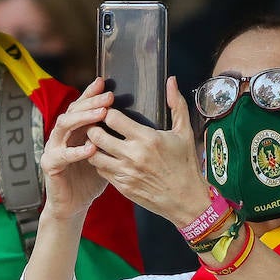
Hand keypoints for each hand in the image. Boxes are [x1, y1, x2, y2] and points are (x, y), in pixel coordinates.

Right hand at [41, 79, 113, 221]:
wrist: (74, 203)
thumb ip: (111, 137)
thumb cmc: (91, 178)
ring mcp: (53, 148)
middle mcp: (61, 135)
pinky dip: (76, 151)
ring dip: (83, 119)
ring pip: (63, 126)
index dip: (91, 94)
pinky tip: (91, 148)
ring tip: (101, 115)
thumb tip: (134, 121)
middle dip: (91, 102)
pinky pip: (62, 155)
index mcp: (74, 130)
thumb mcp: (105, 153)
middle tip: (109, 97)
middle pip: (72, 110)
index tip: (105, 83)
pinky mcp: (50, 165)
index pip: (81, 106)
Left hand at [86, 77, 212, 225]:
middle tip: (95, 122)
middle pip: (96, 134)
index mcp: (147, 139)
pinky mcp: (122, 187)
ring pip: (93, 154)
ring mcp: (125, 173)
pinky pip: (100, 170)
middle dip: (93, 126)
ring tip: (97, 139)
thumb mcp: (185, 132)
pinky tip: (105, 156)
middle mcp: (133, 156)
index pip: (112, 118)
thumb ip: (176, 104)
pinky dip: (99, 161)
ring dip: (92, 145)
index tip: (108, 109)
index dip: (107, 111)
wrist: (187, 199)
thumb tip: (171, 80)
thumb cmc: (187, 165)